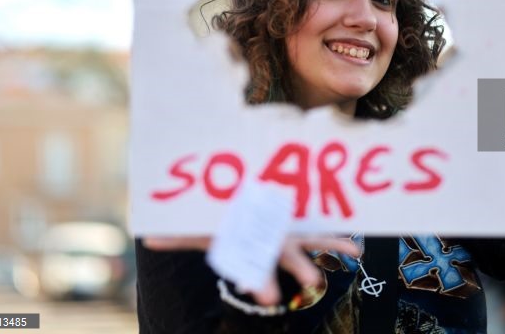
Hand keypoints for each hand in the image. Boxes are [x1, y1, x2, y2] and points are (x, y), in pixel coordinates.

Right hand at [143, 235, 360, 304]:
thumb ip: (176, 236)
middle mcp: (272, 240)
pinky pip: (322, 223)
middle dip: (300, 269)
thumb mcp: (196, 228)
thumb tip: (147, 238)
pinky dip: (338, 230)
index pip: (256, 268)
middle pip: (288, 256)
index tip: (268, 296)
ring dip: (334, 244)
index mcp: (250, 245)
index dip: (262, 282)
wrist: (236, 207)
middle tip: (315, 281)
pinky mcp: (299, 216)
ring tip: (356, 251)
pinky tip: (357, 238)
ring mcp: (289, 230)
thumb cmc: (217, 219)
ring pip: (314, 239)